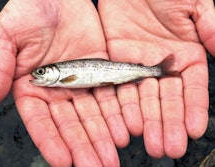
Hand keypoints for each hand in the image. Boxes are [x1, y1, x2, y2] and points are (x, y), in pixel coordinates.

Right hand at [0, 0, 128, 165]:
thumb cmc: (28, 11)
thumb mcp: (6, 37)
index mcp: (31, 88)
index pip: (40, 122)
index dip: (51, 142)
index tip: (64, 162)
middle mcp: (57, 91)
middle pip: (71, 125)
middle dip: (83, 147)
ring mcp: (80, 84)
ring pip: (92, 116)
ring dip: (102, 138)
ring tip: (111, 158)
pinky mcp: (99, 73)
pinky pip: (109, 96)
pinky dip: (116, 114)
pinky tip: (123, 131)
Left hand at [98, 0, 214, 157]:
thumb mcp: (195, 5)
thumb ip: (210, 28)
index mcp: (186, 56)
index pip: (191, 89)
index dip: (192, 110)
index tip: (193, 130)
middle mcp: (162, 67)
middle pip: (166, 101)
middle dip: (167, 124)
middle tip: (168, 147)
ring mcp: (138, 67)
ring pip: (143, 100)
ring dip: (147, 122)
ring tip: (150, 143)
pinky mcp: (116, 65)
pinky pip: (120, 88)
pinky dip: (124, 107)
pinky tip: (129, 124)